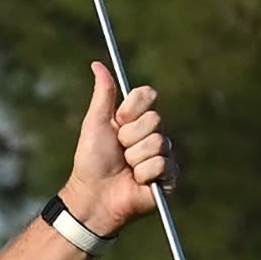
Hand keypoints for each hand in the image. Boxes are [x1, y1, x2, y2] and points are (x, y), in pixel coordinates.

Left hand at [59, 63, 175, 236]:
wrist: (92, 195)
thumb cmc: (91, 161)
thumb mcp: (95, 123)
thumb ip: (103, 94)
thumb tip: (97, 64)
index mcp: (138, 119)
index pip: (148, 96)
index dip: (131, 109)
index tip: (117, 122)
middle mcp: (154, 134)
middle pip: (154, 120)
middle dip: (129, 137)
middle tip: (119, 151)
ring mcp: (163, 156)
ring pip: (157, 143)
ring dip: (134, 158)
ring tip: (126, 169)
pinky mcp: (169, 178)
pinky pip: (162, 164)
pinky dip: (143, 174)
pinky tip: (136, 181)